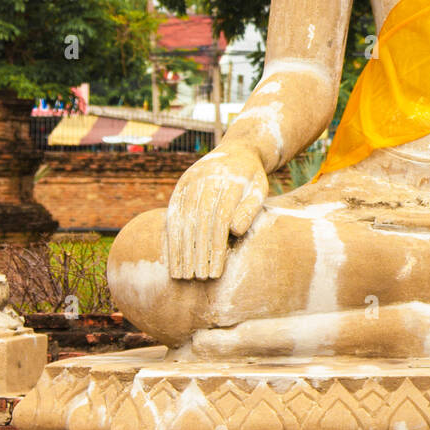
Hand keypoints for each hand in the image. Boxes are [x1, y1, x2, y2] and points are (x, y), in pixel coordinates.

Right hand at [166, 146, 269, 279]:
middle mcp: (206, 179)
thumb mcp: (259, 189)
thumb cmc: (251, 179)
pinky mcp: (180, 186)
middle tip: (198, 279)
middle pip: (198, 222)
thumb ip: (249, 209)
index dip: (216, 249)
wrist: (238, 150)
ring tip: (182, 275)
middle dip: (197, 253)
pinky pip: (171, 214)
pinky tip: (170, 258)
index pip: (220, 220)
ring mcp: (190, 181)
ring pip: (181, 219)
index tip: (216, 273)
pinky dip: (169, 238)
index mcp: (229, 180)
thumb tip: (235, 231)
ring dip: (180, 249)